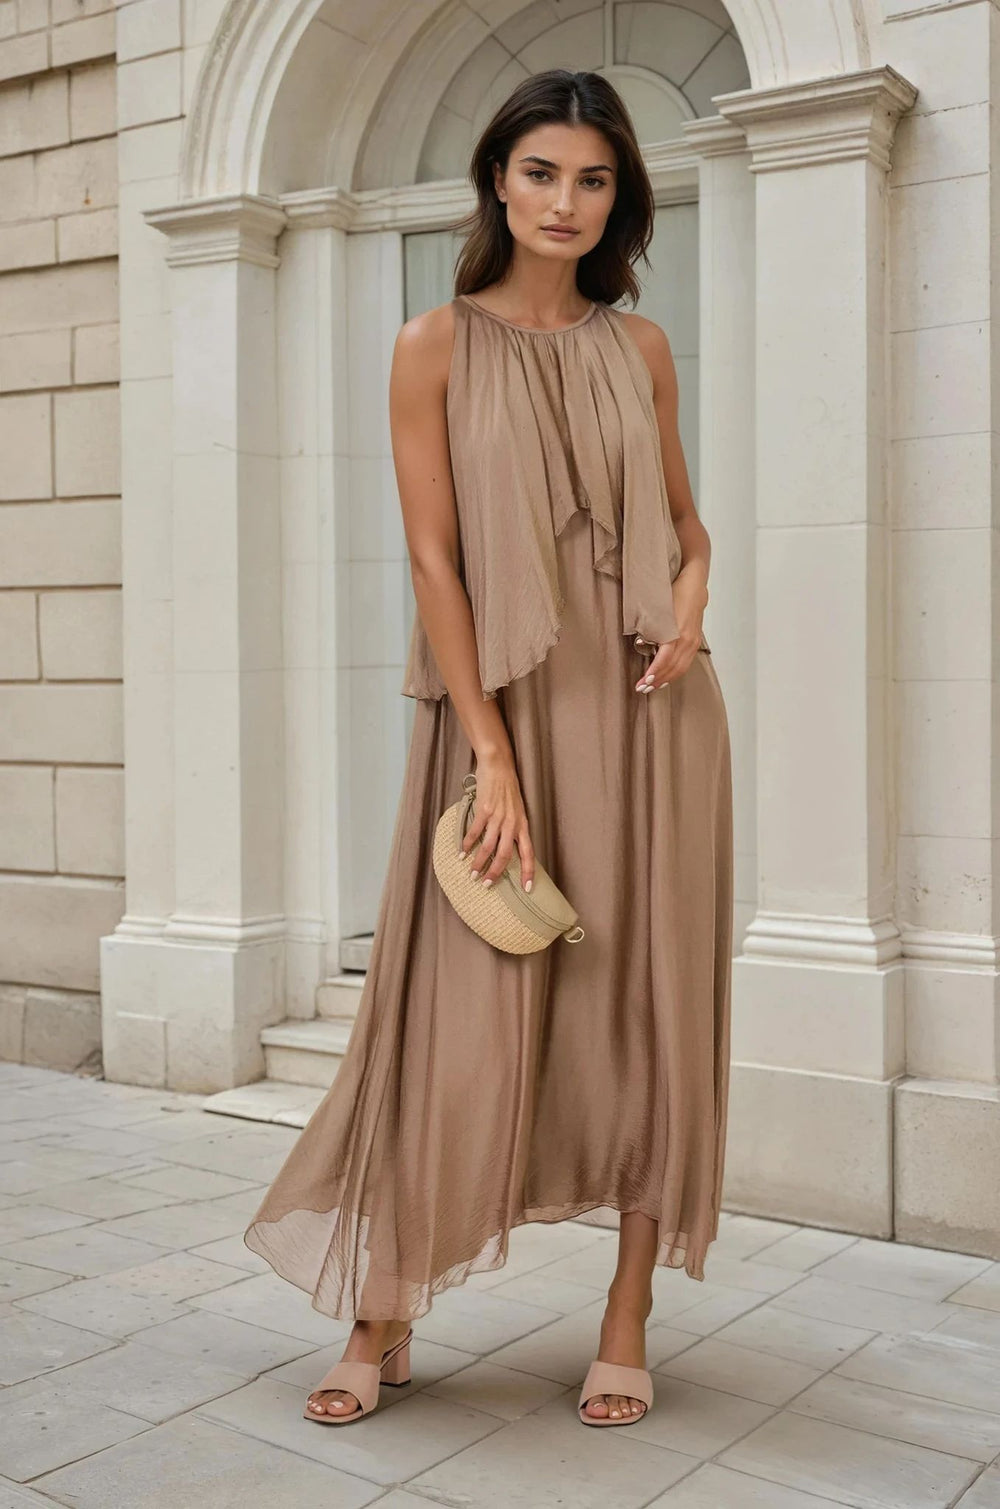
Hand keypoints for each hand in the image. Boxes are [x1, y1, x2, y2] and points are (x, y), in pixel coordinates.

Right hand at [460, 757, 535, 891]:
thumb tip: (507, 847)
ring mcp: (498, 817)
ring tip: (472, 874)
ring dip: (479, 863)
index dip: (528, 872)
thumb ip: (514, 828)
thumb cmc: (507, 788)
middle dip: (496, 873)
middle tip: (486, 884)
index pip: (529, 853)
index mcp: (523, 825)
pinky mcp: (484, 810)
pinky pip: (475, 833)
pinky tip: (462, 853)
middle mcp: (512, 824)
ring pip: (488, 847)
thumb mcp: (517, 810)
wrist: (499, 766)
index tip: (527, 889)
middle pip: (505, 856)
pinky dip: (467, 845)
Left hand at [635, 571, 705, 692]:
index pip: (664, 660)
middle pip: (672, 668)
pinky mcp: (695, 642)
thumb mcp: (659, 610)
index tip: (643, 682)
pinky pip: (686, 663)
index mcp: (677, 633)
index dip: (653, 673)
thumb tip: (642, 644)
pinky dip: (675, 673)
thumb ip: (652, 628)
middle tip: (642, 689)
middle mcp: (687, 640)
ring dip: (666, 680)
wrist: (694, 586)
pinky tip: (666, 678)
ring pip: (680, 668)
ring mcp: (693, 642)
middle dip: (657, 681)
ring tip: (651, 688)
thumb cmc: (673, 594)